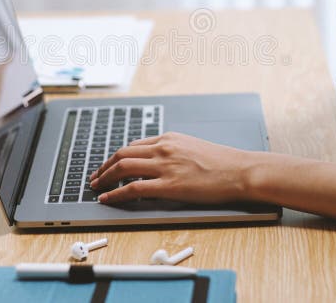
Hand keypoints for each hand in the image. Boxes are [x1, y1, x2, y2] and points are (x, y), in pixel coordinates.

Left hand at [89, 132, 257, 203]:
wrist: (240, 170)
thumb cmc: (221, 163)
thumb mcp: (192, 147)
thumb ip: (172, 151)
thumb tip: (155, 162)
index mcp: (168, 137)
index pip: (133, 145)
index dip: (115, 157)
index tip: (107, 166)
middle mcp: (163, 148)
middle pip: (122, 154)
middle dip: (104, 166)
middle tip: (95, 178)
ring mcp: (165, 166)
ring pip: (123, 168)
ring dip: (105, 178)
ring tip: (97, 188)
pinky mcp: (169, 185)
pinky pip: (133, 188)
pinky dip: (116, 193)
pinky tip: (108, 198)